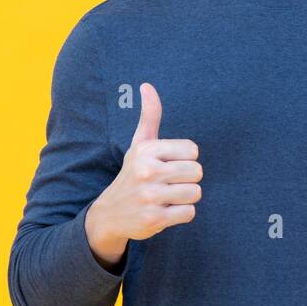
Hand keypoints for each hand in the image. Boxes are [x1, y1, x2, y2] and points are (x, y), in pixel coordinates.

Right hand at [87, 82, 202, 263]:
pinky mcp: (154, 219)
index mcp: (146, 150)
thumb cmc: (133, 174)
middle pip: (197, 171)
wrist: (109, 214)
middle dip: (187, 179)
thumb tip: (147, 85)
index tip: (168, 164)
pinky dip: (181, 214)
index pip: (192, 150)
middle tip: (169, 183)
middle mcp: (146, 171)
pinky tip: (165, 211)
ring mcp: (150, 197)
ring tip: (167, 197)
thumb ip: (149, 116)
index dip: (185, 159)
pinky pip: (189, 213)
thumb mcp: (139, 144)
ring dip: (185, 197)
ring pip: (195, 192)